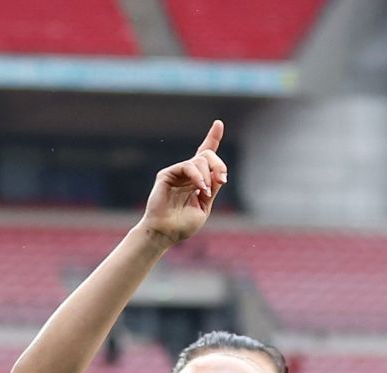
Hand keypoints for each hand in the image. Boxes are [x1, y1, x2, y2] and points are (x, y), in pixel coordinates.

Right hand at [138, 120, 226, 246]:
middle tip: (221, 180)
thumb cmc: (182, 225)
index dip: (212, 138)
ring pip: (200, 159)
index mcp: (196, 181)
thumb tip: (218, 172)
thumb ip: (212, 187)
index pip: (205, 156)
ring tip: (205, 193)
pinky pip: (188, 166)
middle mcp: (186, 174)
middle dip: (219, 165)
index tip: (218, 124)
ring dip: (208, 176)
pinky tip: (200, 189)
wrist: (165, 233)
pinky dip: (198, 176)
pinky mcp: (166, 175)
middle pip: (208, 155)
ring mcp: (176, 173)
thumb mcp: (205, 206)